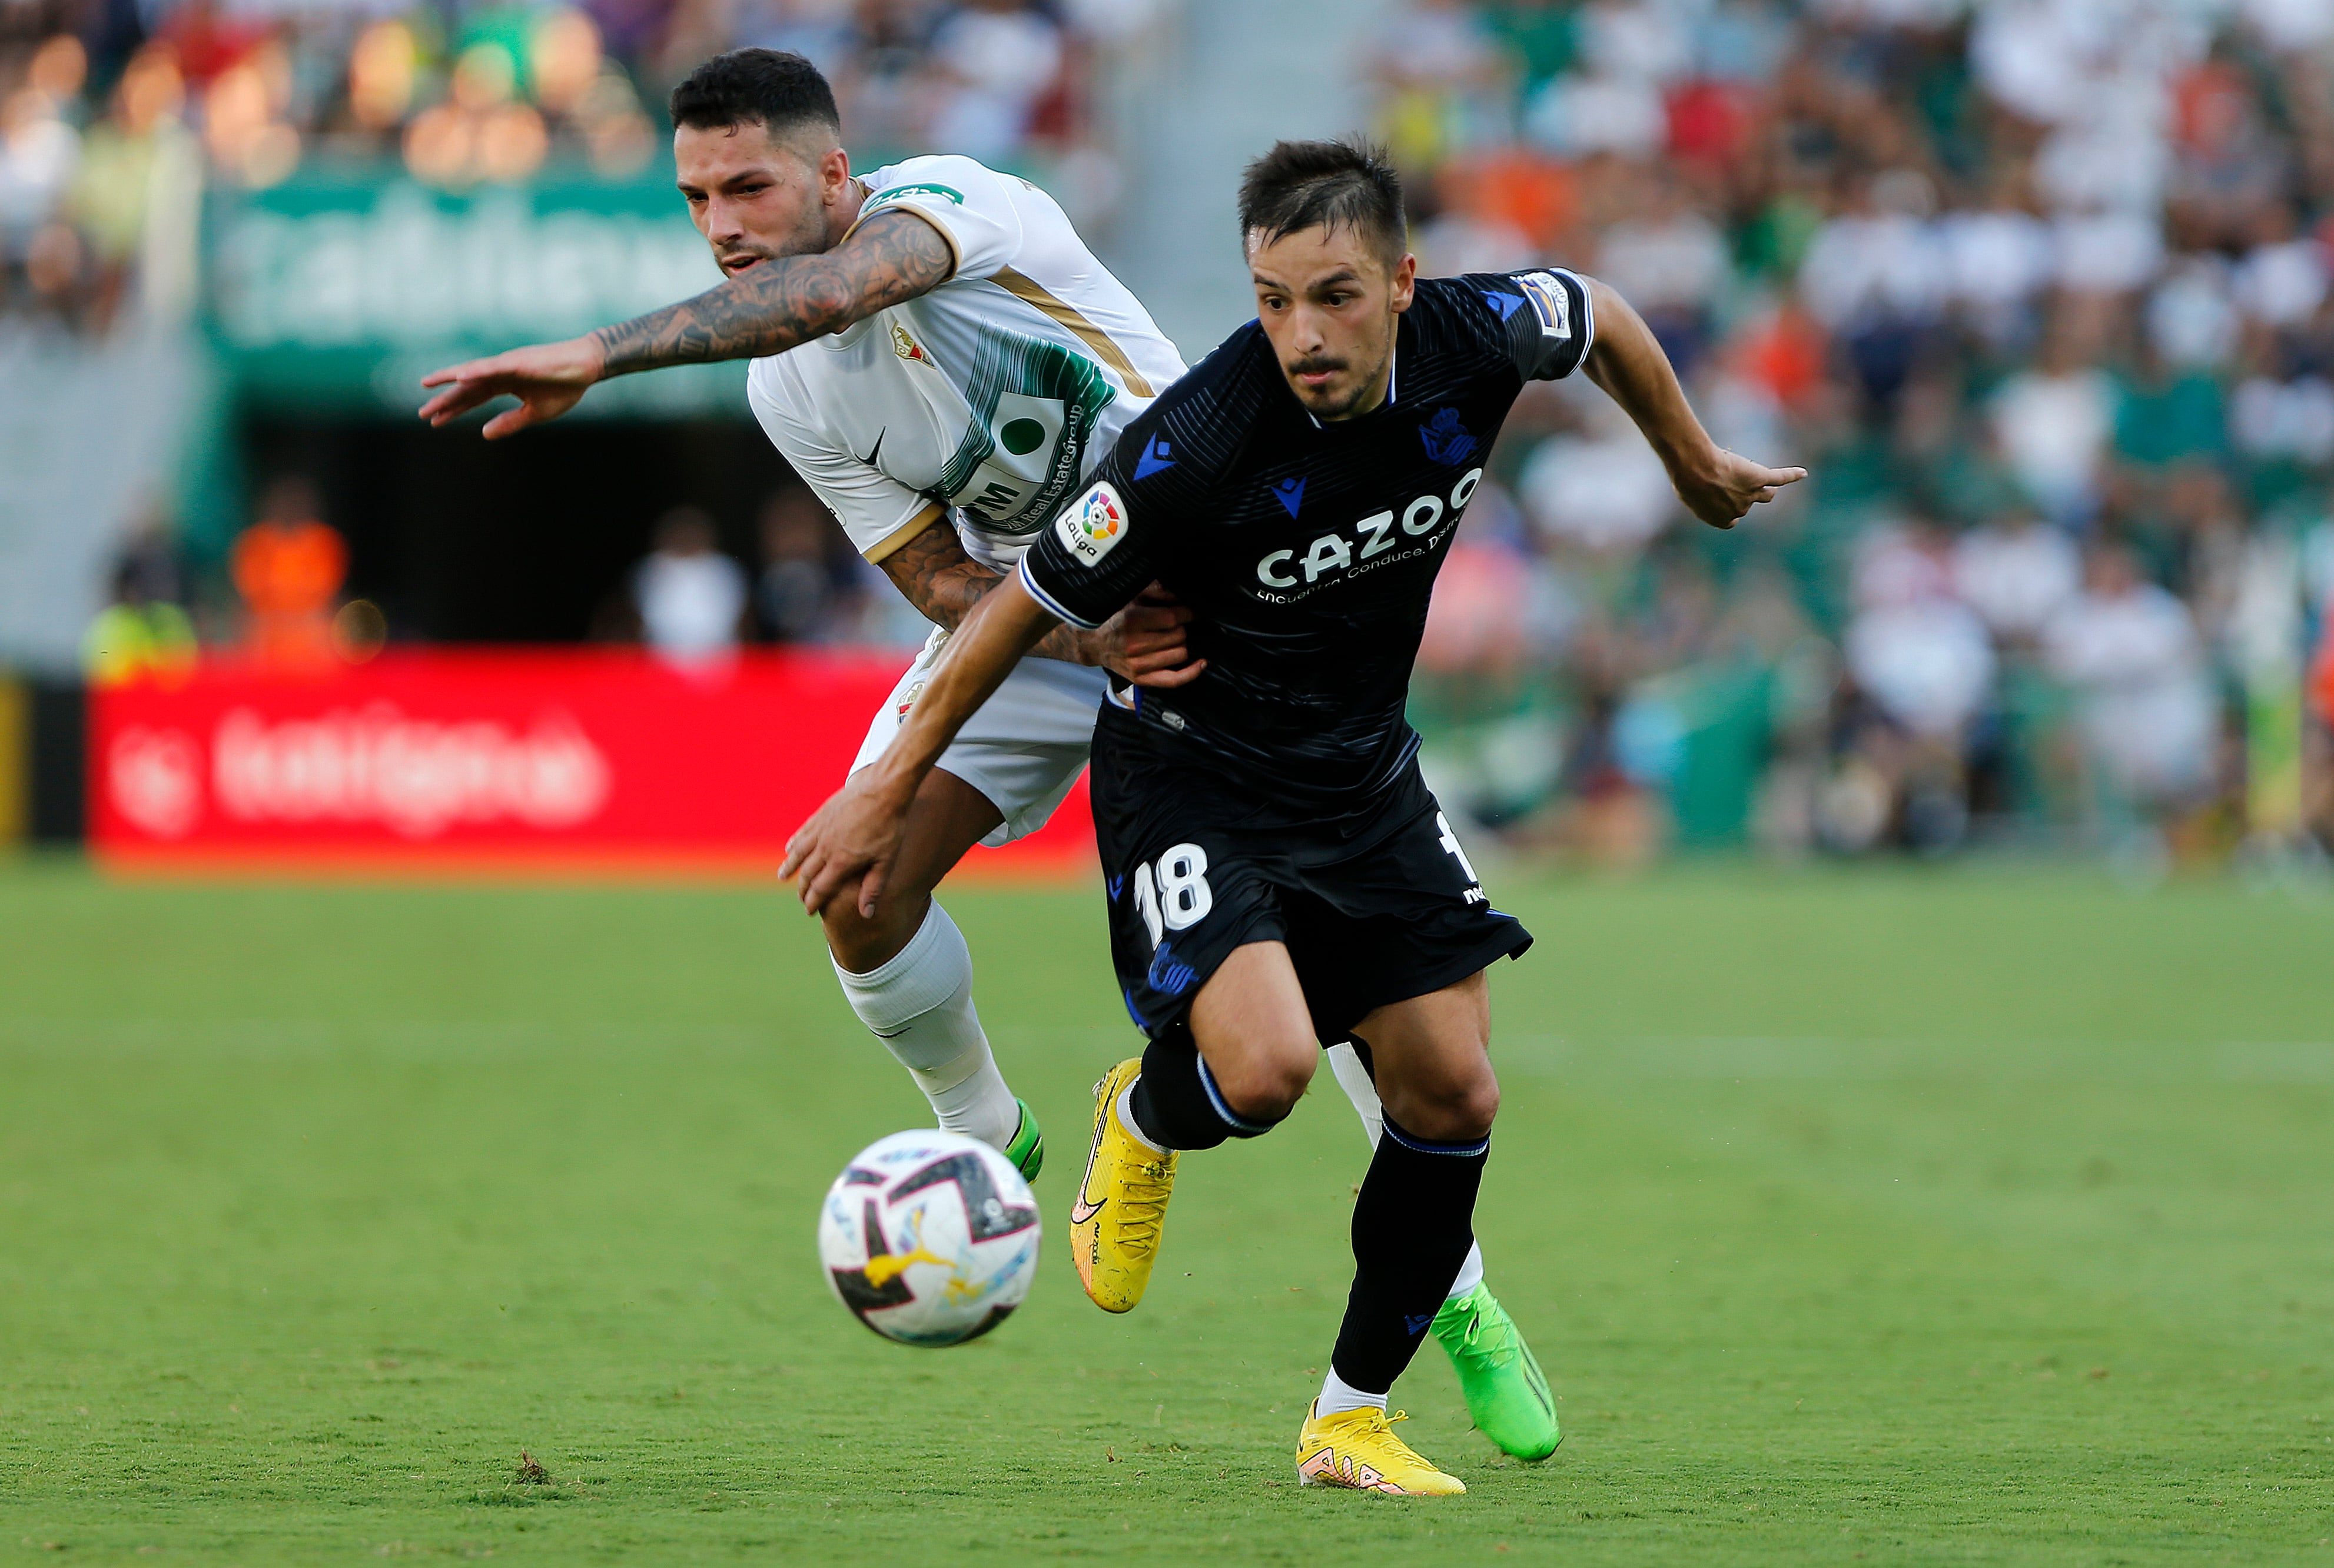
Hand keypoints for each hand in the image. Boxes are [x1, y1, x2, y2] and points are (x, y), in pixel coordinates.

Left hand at [418, 336, 605, 437]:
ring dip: (450, 379)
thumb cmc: (565, 387)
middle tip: (422, 413)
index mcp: (505, 384)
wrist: (587, 368)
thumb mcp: (534, 413)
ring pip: (473, 373)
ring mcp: (508, 365)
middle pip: (467, 388)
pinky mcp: (519, 361)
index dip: (454, 409)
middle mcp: (501, 372)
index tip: (434, 421)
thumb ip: (509, 423)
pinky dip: (476, 371)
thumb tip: (484, 434)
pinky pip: (493, 367)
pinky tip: (460, 376)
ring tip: (428, 385)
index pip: (473, 398)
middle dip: (445, 400)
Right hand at [779, 768, 916, 918]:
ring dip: (789, 866)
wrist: (884, 788)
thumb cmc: (889, 825)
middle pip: (807, 874)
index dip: (813, 902)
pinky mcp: (821, 814)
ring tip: (782, 876)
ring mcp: (821, 829)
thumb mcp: (886, 860)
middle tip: (801, 899)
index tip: (810, 912)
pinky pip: (802, 832)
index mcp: (841, 861)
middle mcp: (825, 847)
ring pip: (798, 852)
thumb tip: (866, 914)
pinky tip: (789, 848)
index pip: (820, 889)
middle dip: (802, 889)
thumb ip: (873, 887)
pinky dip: (793, 843)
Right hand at [1081, 583, 1206, 688]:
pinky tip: (1201, 663)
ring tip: (1172, 639)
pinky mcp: (1141, 679)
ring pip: (1180, 654)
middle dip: (1181, 628)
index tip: (1188, 611)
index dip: (1186, 613)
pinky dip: (1191, 672)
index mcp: (1132, 621)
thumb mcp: (1132, 597)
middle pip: (1179, 636)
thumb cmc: (1115, 617)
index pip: (1173, 618)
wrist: (1093, 643)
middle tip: (1174, 625)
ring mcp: (1138, 664)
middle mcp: (1134, 644)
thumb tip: (1182, 597)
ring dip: (1181, 645)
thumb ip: (1157, 592)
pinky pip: (1174, 679)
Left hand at [1671, 448, 1807, 529]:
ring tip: (1763, 482)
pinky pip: (1780, 478)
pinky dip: (1792, 475)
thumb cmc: (1686, 481)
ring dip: (1765, 490)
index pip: (1733, 517)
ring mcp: (1751, 494)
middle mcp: (1740, 510)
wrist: (1694, 468)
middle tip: (1725, 479)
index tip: (1722, 498)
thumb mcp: (1689, 495)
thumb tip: (1702, 492)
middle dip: (1739, 493)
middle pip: (1747, 502)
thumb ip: (1701, 498)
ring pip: (1767, 495)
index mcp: (1722, 520)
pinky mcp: (1759, 478)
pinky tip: (1803, 473)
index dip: (1729, 507)